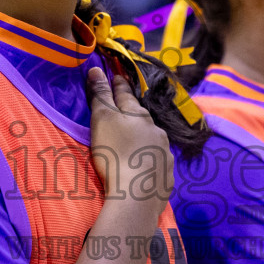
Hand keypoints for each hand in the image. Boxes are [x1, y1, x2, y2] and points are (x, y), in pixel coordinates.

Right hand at [86, 67, 172, 208]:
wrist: (137, 195)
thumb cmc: (115, 153)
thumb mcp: (103, 120)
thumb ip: (100, 95)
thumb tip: (96, 69)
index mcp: (139, 116)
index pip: (126, 95)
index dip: (119, 86)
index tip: (117, 76)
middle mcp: (156, 131)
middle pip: (142, 118)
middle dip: (134, 113)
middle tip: (126, 109)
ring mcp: (164, 153)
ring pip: (153, 140)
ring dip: (145, 138)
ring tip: (136, 142)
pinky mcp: (166, 175)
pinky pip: (157, 162)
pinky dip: (150, 161)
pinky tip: (146, 167)